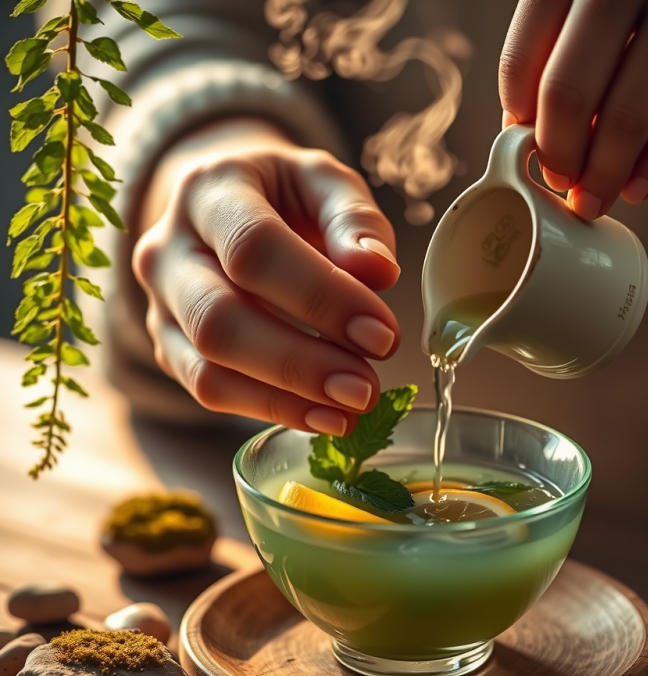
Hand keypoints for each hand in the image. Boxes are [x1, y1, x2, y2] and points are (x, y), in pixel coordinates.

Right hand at [133, 118, 400, 435]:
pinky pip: (209, 390)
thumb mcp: (323, 182)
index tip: (381, 334)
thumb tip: (377, 271)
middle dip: (300, 363)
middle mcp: (167, 249)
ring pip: (207, 367)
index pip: (255, 248)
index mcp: (209, 191)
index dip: (320, 297)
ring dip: (285, 398)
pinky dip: (270, 409)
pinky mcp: (168, 346)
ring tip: (350, 409)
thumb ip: (353, 219)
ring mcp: (160, 304)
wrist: (223, 208)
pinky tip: (323, 416)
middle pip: (219, 319)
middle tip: (365, 388)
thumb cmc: (281, 195)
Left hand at [499, 0, 647, 218]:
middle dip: (559, 157)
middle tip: (560, 182)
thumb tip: (525, 131)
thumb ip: (557, 45)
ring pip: (627, 118)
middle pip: (569, 95)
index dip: (518, 119)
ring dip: (603, 176)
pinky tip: (637, 186)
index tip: (525, 151)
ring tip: (593, 198)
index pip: (523, 59)